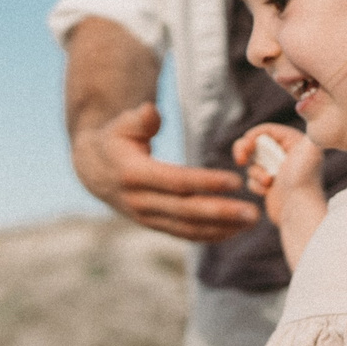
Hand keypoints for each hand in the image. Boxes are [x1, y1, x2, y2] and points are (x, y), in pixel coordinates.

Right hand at [72, 101, 257, 242]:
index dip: (205, 183)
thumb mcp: (122, 124)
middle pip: (185, 211)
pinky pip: (184, 234)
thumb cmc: (116, 140)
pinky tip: (234, 230)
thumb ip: (140, 119)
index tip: (235, 181)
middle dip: (221, 213)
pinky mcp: (154, 225)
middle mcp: (139, 201)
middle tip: (252, 212)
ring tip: (251, 221)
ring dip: (221, 227)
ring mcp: (146, 217)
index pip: (175, 181)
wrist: (93, 170)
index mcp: (133, 175)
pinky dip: (210, 235)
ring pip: (187, 227)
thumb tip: (151, 111)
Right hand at [232, 123, 322, 230]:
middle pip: (255, 144)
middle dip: (246, 152)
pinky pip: (252, 179)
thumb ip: (308, 127)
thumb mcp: (309, 148)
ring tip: (268, 182)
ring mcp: (279, 170)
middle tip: (240, 160)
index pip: (265, 130)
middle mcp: (288, 154)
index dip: (252, 137)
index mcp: (295, 141)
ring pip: (252, 162)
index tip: (245, 148)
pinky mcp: (272, 186)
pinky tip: (267, 192)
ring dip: (255, 172)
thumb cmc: (304, 181)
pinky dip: (256, 185)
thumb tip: (310, 106)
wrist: (300, 213)